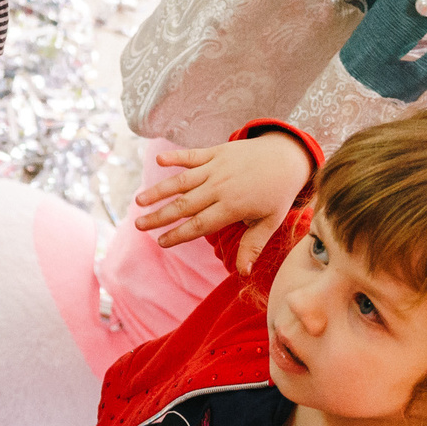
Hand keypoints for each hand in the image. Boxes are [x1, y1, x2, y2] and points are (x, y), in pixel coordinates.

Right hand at [132, 131, 314, 273]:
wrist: (287, 155)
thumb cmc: (278, 192)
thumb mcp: (270, 221)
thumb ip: (252, 245)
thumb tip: (243, 273)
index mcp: (232, 207)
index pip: (199, 224)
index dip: (179, 234)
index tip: (161, 242)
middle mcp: (220, 187)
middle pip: (184, 205)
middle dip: (160, 216)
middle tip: (139, 225)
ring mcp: (216, 168)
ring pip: (182, 181)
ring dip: (159, 190)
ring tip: (139, 200)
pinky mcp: (216, 152)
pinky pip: (192, 155)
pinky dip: (176, 157)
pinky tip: (159, 160)